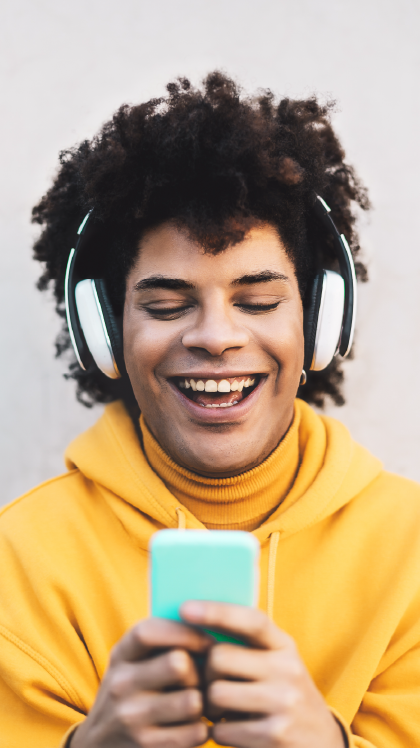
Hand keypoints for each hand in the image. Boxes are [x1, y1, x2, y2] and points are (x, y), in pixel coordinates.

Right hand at [71, 617, 211, 747]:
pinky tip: (192, 727)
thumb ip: (160, 644)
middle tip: (201, 679)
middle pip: (178, 664)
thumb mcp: (131, 664)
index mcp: (120, 656)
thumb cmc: (131, 694)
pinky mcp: (147, 747)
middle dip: (198, 671)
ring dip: (202, 703)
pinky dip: (201, 729)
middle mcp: (120, 685)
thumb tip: (210, 625)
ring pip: (192, 700)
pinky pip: (196, 732)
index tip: (207, 640)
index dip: (184, 631)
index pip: (149, 632)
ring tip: (197, 704)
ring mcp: (131, 718)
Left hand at [181, 602, 344, 747]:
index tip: (185, 608)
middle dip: (206, 673)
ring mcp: (284, 703)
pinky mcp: (275, 736)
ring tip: (221, 710)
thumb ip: (248, 645)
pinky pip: (221, 730)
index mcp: (285, 646)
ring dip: (209, 706)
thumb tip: (195, 625)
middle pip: (219, 657)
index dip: (216, 611)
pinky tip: (233, 731)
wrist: (322, 743)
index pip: (251, 620)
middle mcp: (288, 669)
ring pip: (216, 693)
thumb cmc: (283, 696)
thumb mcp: (277, 663)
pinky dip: (219, 732)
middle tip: (212, 685)